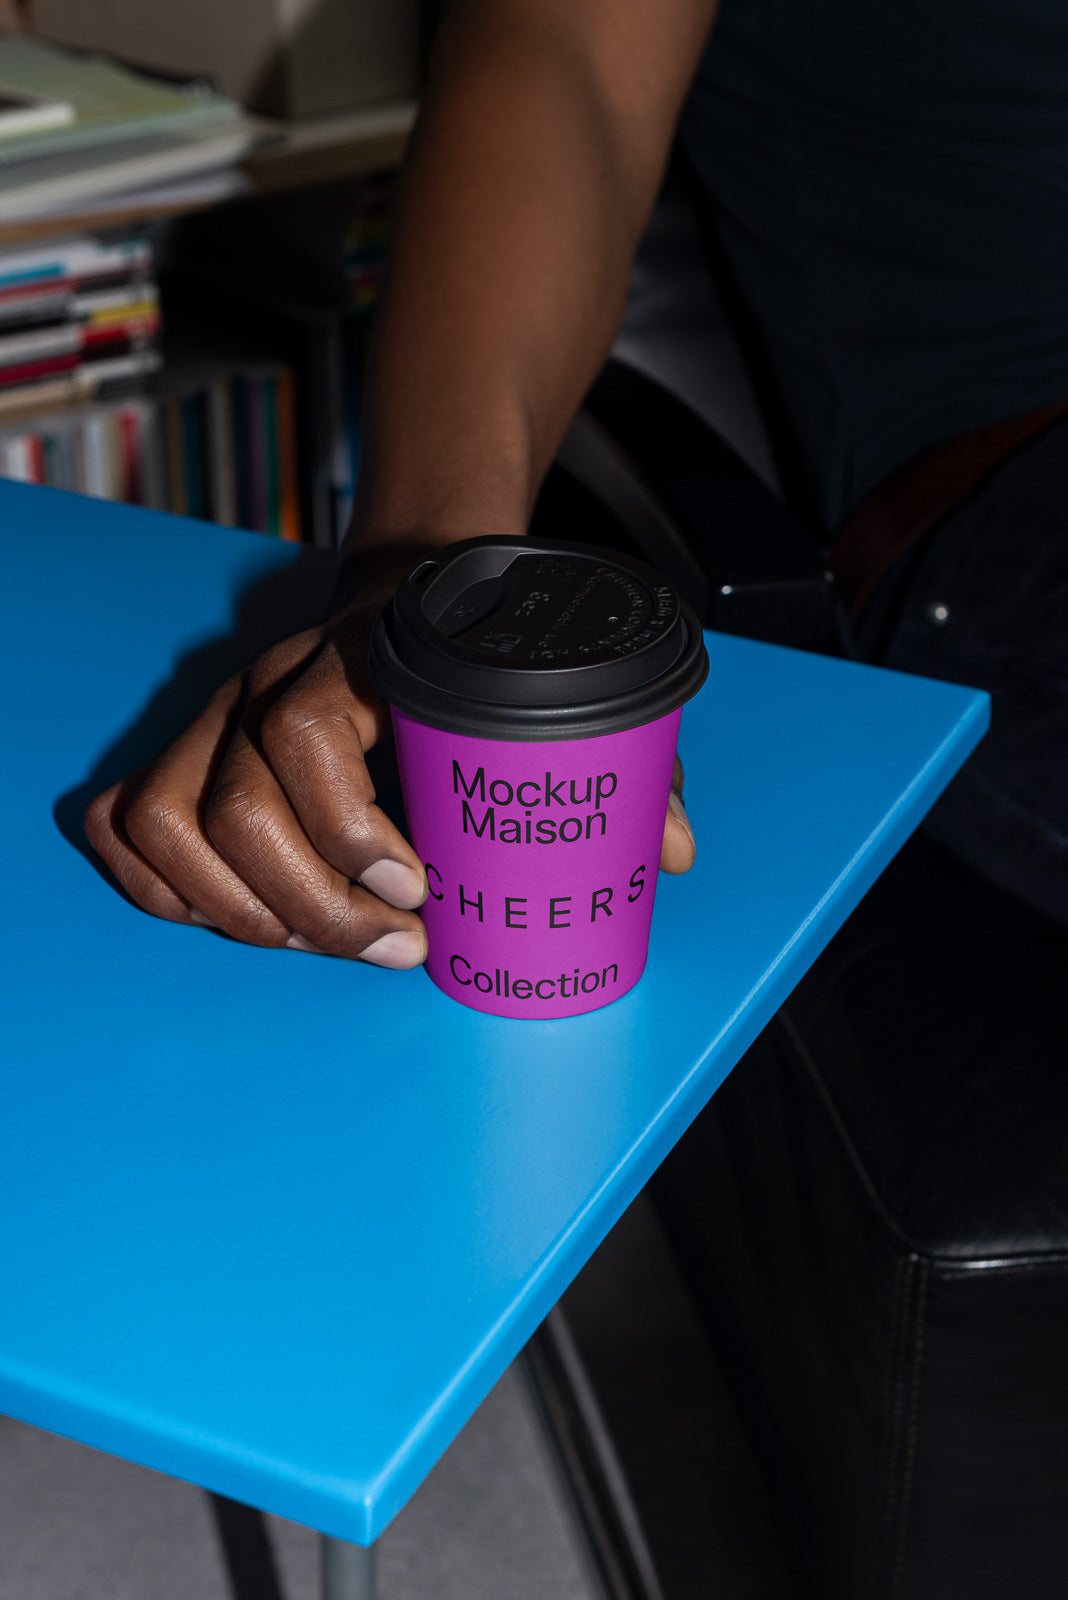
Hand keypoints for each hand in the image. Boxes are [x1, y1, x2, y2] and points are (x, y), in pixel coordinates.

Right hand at [85, 551, 696, 963]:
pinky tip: (241, 919)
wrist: (415, 576)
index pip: (302, 735)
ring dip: (245, 912)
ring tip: (333, 941)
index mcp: (357, 658)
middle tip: (398, 947)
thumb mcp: (554, 684)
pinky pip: (131, 826)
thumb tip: (667, 851)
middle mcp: (267, 682)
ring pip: (170, 823)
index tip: (419, 892)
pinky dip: (167, 891)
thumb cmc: (483, 647)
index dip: (348, 832)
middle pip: (234, 807)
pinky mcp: (189, 749)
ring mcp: (217, 716)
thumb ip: (623, 756)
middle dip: (315, 909)